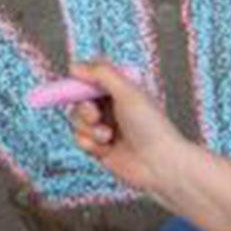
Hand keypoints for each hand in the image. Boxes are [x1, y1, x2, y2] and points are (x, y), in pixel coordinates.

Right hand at [65, 58, 194, 199]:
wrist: (159, 163)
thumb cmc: (150, 126)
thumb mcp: (127, 91)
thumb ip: (101, 74)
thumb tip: (75, 66)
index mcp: (121, 88)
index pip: (91, 77)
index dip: (79, 82)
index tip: (71, 87)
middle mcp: (112, 106)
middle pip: (79, 100)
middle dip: (84, 110)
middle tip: (95, 116)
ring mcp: (105, 126)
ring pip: (77, 121)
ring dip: (88, 129)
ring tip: (108, 136)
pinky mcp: (99, 146)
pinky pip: (80, 139)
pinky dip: (90, 144)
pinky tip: (106, 149)